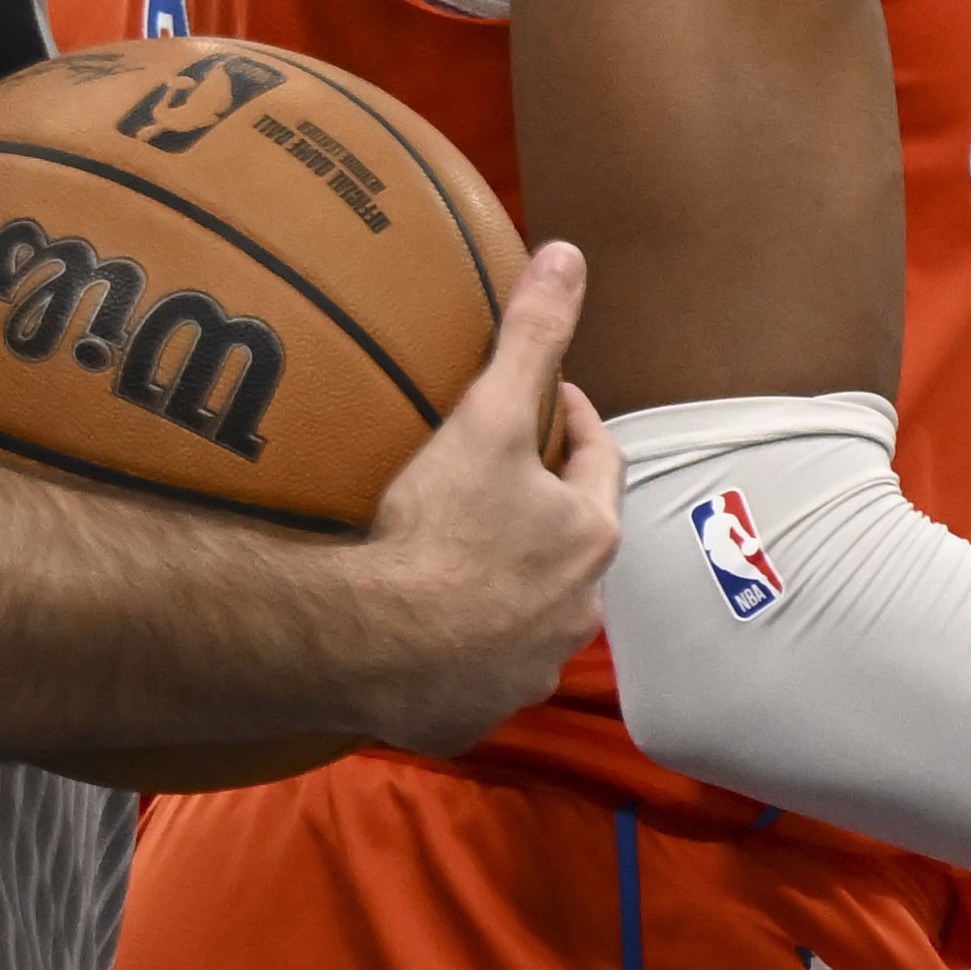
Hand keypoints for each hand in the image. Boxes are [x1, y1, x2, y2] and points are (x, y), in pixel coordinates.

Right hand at [339, 242, 618, 756]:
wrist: (370, 644)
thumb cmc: (438, 531)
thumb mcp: (485, 421)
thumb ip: (530, 339)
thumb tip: (567, 256)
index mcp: (590, 537)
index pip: (600, 463)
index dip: (575, 424)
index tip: (549, 401)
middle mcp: (577, 611)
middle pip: (569, 544)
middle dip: (542, 510)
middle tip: (494, 481)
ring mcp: (527, 669)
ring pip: (528, 616)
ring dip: (504, 588)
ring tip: (453, 558)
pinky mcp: (473, 713)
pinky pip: (474, 675)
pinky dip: (459, 652)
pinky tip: (420, 632)